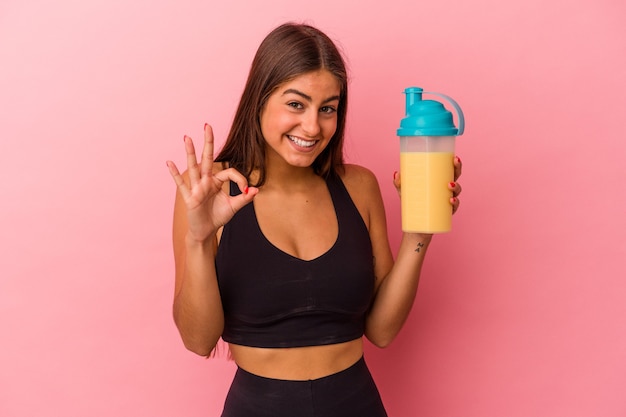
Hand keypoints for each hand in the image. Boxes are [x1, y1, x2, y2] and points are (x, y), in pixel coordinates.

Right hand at [166, 124, 257, 241]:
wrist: (205, 232)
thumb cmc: (217, 217)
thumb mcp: (233, 207)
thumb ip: (244, 198)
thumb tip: (255, 189)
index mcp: (216, 181)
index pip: (229, 173)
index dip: (240, 179)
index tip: (247, 190)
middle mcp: (206, 181)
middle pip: (207, 159)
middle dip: (208, 142)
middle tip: (207, 125)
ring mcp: (197, 188)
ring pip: (193, 167)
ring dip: (190, 153)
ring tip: (187, 137)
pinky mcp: (190, 198)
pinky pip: (182, 184)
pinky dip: (175, 174)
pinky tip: (170, 163)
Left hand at [392, 155, 463, 213]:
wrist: (414, 224)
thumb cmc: (412, 204)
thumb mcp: (404, 191)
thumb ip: (399, 183)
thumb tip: (396, 173)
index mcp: (438, 181)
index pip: (449, 170)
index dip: (455, 163)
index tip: (455, 157)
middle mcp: (445, 190)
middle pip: (456, 177)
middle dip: (457, 170)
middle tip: (454, 164)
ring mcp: (447, 201)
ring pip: (457, 192)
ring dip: (456, 187)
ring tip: (450, 185)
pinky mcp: (446, 213)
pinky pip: (454, 207)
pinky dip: (455, 204)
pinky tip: (451, 201)